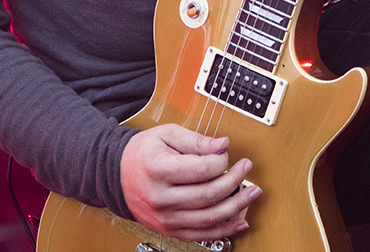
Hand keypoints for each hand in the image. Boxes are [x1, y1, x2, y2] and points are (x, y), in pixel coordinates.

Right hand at [120, 124, 260, 240]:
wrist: (118, 175)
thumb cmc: (143, 153)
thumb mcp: (166, 135)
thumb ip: (196, 140)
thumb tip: (223, 145)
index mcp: (158, 169)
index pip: (202, 169)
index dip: (221, 161)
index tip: (226, 154)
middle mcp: (161, 197)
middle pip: (208, 195)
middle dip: (234, 181)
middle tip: (245, 169)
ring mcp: (165, 216)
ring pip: (209, 218)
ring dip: (236, 207)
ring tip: (251, 193)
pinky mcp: (169, 229)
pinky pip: (202, 234)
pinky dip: (224, 229)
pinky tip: (239, 220)